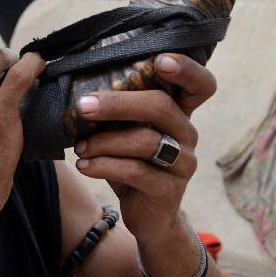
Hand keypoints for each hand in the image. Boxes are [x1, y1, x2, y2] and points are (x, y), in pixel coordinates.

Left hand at [72, 53, 215, 244]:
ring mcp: (183, 163)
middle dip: (117, 103)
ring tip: (79, 147)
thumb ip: (114, 111)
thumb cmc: (131, 163)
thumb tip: (74, 86)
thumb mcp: (124, 133)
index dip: (186, 68)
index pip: (201, 85)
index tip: (160, 60)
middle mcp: (187, 134)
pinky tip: (84, 166)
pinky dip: (104, 165)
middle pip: (161, 106)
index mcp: (178, 113)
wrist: (147, 217)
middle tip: (83, 106)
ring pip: (146, 140)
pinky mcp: (169, 190)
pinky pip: (136, 171)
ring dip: (104, 141)